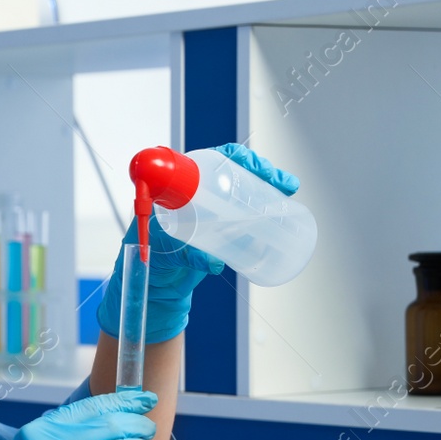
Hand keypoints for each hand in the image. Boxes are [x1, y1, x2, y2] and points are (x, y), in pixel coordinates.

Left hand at [96, 142, 298, 342]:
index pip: (210, 161)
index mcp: (181, 189)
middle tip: (279, 181)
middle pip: (235, 170)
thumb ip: (188, 255)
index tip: (252, 166)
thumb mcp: (165, 250)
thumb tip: (213, 263)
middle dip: (261, 169)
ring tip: (288, 188)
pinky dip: (266, 208)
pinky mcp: (225, 228)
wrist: (157, 281)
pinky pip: (247, 212)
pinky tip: (283, 208)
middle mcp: (200, 194)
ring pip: (244, 188)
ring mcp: (214, 210)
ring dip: (269, 184)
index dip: (235, 158)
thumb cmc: (153, 256)